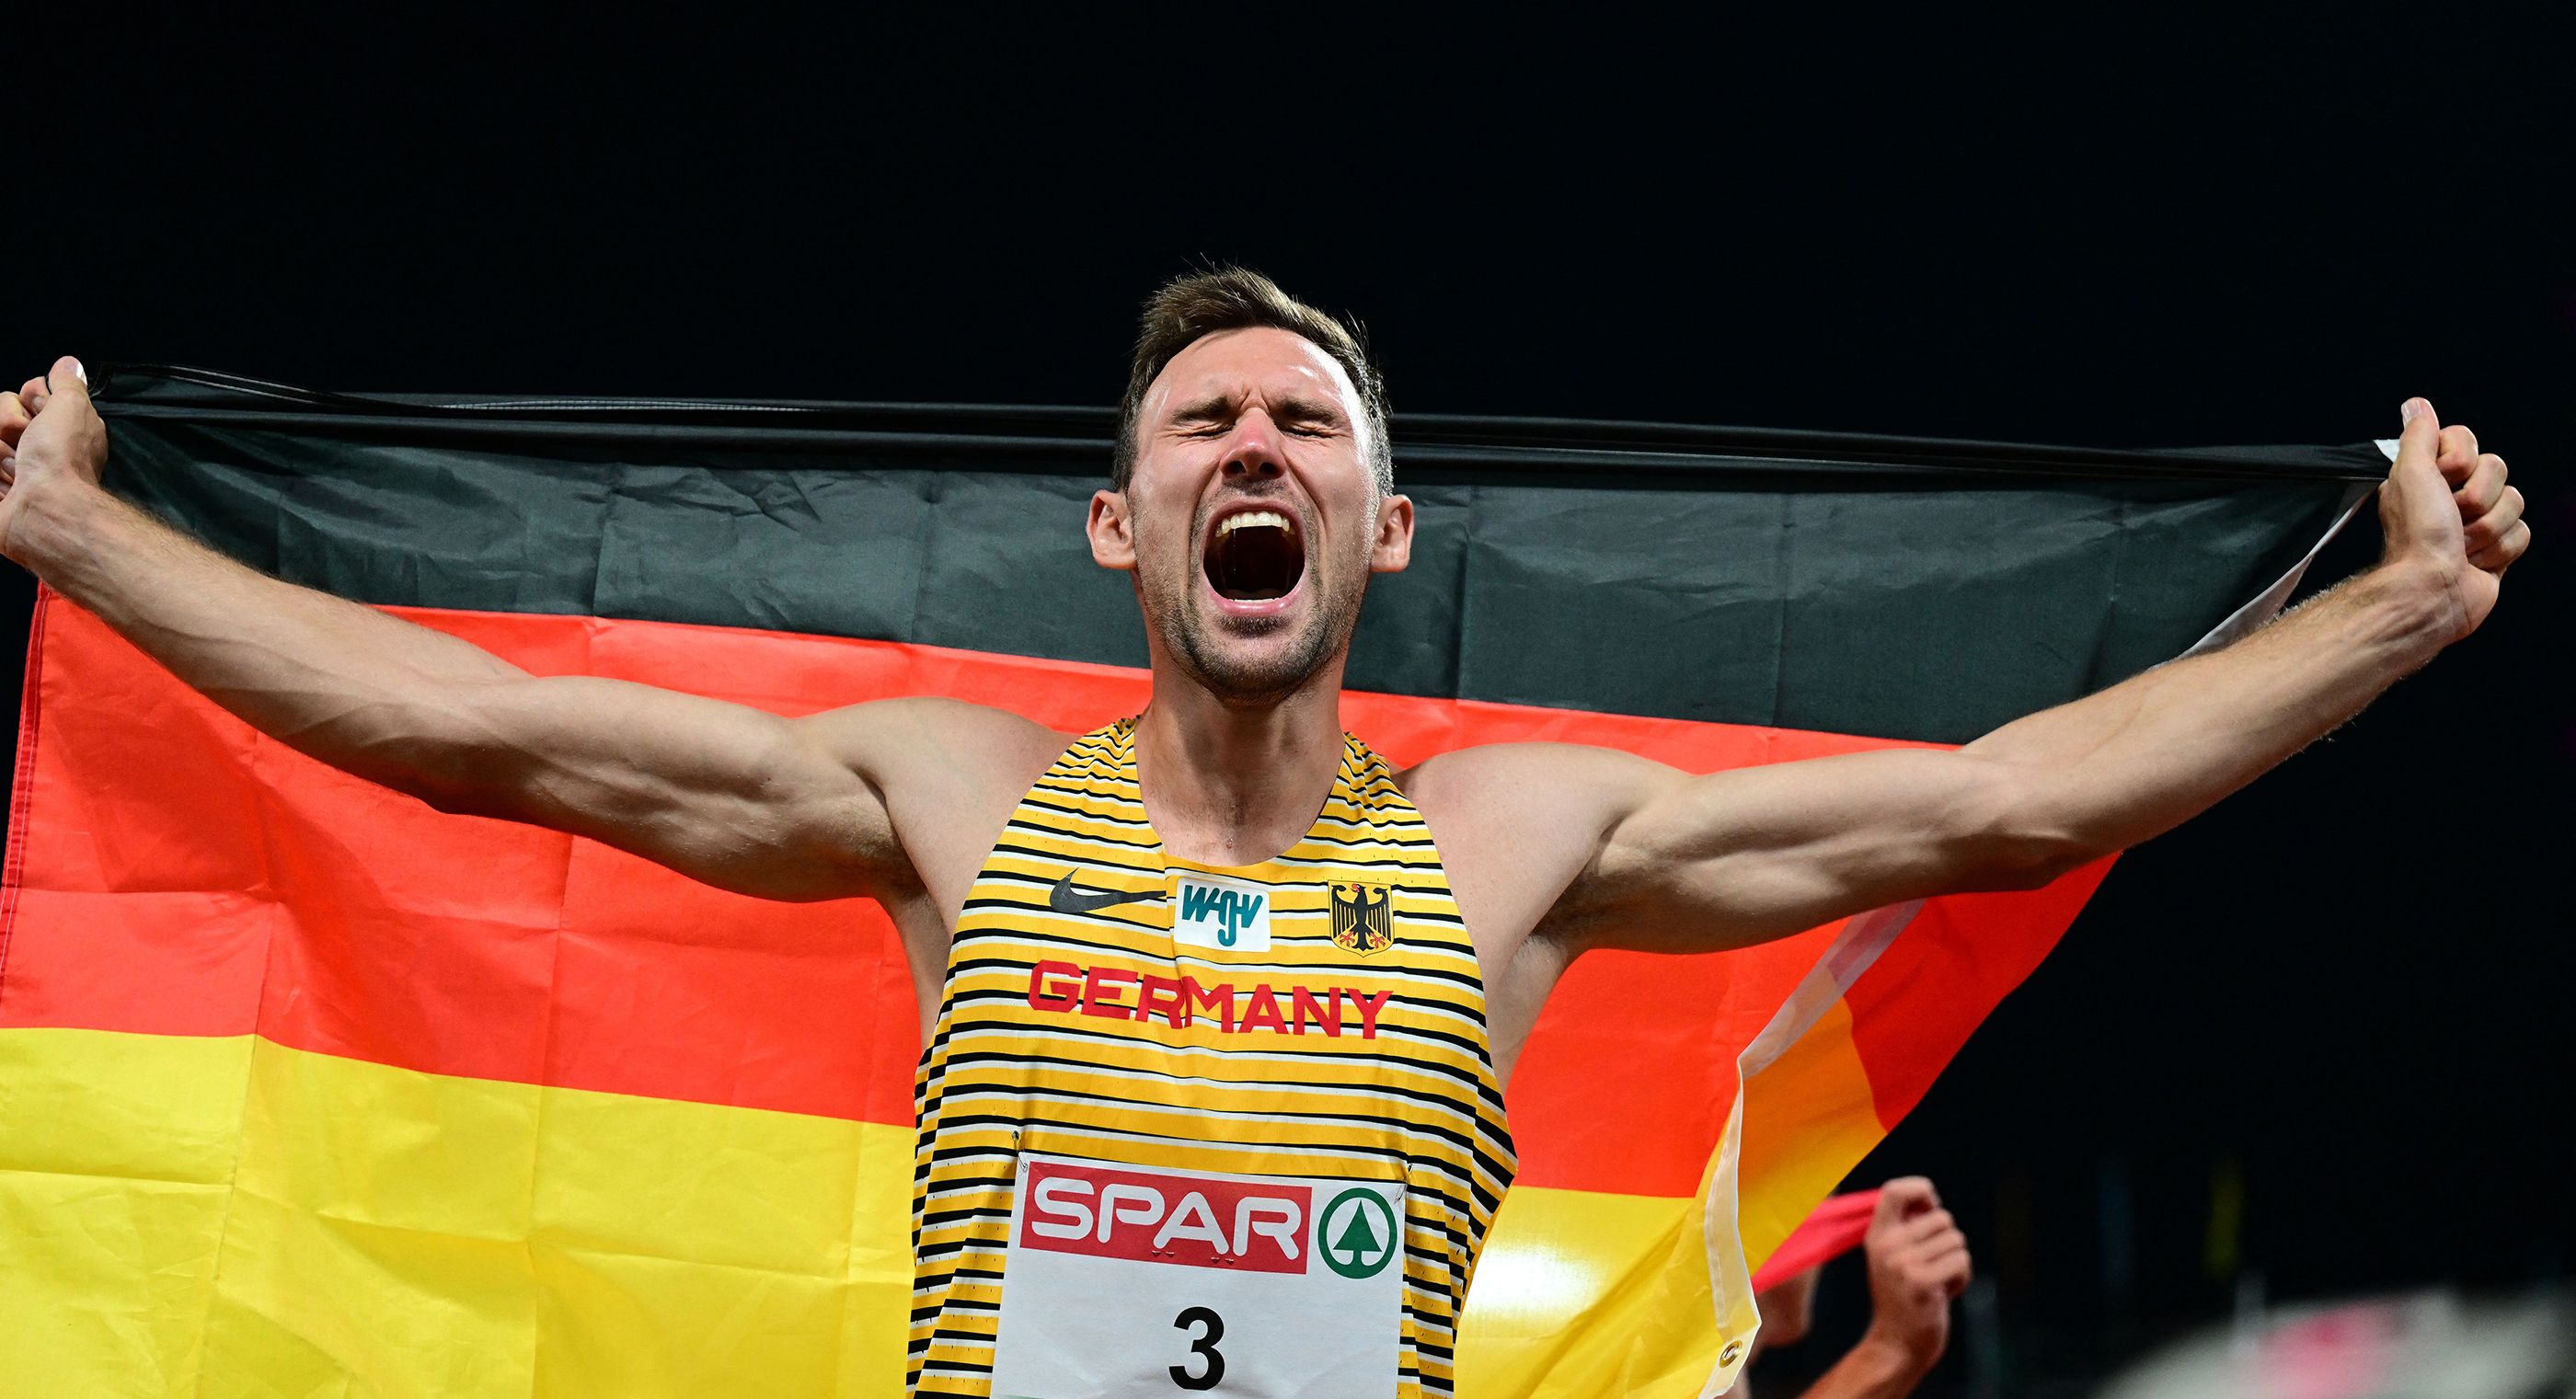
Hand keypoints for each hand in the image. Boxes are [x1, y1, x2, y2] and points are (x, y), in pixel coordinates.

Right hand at [0, 355, 109, 563]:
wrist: (44, 511)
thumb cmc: (61, 459)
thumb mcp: (72, 408)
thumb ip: (68, 384)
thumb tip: (68, 364)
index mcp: (57, 427)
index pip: (20, 395)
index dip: (27, 399)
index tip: (38, 412)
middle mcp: (33, 447)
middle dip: (7, 423)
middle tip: (25, 445)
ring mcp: (9, 468)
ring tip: (15, 471)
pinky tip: (6, 485)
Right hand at [1856, 1177, 1969, 1378]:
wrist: (1897, 1346)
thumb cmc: (1904, 1298)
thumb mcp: (1893, 1257)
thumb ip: (1906, 1227)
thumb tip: (1928, 1196)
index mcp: (1876, 1236)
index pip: (1895, 1190)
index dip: (1922, 1190)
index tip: (1929, 1209)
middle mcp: (1886, 1246)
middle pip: (1942, 1217)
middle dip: (1948, 1241)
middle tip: (1933, 1267)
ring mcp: (1902, 1265)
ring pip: (1956, 1241)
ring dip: (1956, 1262)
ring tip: (1937, 1282)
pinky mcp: (1922, 1283)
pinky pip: (1961, 1261)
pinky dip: (1962, 1277)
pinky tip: (1945, 1293)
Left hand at [2377, 397, 2527, 642]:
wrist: (2431, 592)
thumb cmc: (2417, 536)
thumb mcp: (2410, 473)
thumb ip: (2418, 436)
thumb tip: (2416, 405)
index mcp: (2429, 475)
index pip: (2469, 442)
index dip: (2461, 460)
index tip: (2442, 478)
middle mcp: (2452, 497)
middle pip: (2498, 470)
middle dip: (2476, 498)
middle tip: (2451, 518)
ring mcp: (2477, 523)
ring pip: (2515, 502)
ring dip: (2487, 528)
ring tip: (2459, 546)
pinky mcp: (2497, 549)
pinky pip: (2523, 533)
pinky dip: (2500, 550)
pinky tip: (2475, 562)